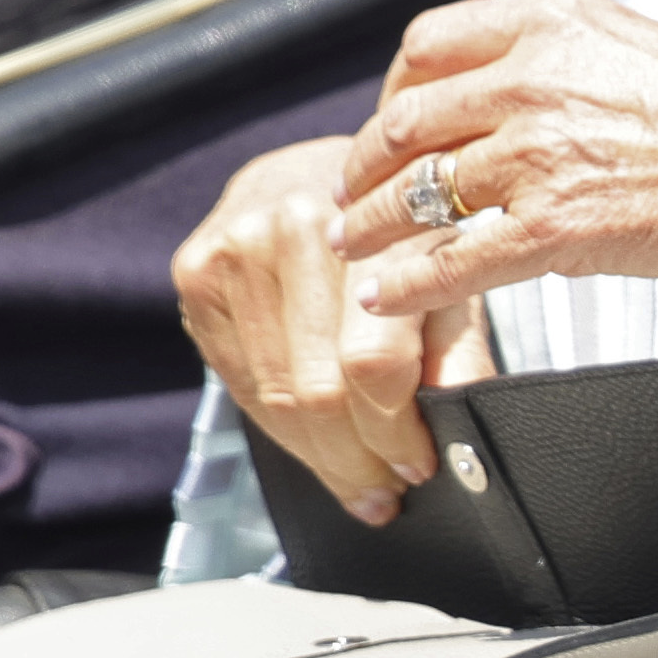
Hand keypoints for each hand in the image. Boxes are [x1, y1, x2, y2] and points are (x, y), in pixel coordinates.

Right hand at [172, 132, 497, 525]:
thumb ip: (458, 350)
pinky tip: (308, 436)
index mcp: (381, 225)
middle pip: (319, 388)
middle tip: (383, 490)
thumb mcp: (450, 277)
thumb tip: (463, 427)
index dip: (393, 432)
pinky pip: (238, 379)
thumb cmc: (398, 229)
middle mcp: (300, 225)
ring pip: (276, 394)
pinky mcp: (194, 268)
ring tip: (354, 475)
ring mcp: (238, 244)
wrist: (320, 166)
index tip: (415, 469)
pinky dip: (276, 423)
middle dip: (356, 458)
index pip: (372, 363)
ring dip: (317, 454)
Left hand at [327, 0, 657, 412]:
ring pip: (414, 192)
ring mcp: (538, 154)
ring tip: (353, 245)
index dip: (395, 89)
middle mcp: (534, 79)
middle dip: (368, 163)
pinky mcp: (553, 230)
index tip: (391, 119)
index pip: (432, 44)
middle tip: (353, 191)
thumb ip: (587, 55)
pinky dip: (404, 285)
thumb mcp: (656, 42)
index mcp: (559, 24)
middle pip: (407, 121)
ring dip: (370, 225)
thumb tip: (557, 74)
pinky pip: (448, 261)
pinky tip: (384, 298)